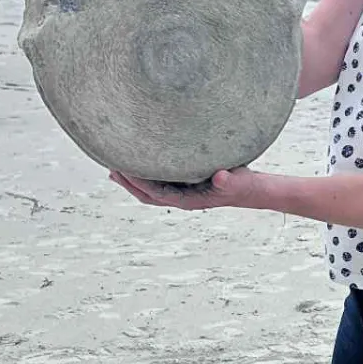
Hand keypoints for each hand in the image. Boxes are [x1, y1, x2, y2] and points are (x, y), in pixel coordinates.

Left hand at [109, 167, 261, 210]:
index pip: (155, 192)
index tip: (122, 169)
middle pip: (146, 194)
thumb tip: (219, 176)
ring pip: (151, 189)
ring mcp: (182, 192)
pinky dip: (146, 175)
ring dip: (133, 180)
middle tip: (110, 167)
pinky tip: (142, 163)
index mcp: (188, 200)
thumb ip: (228, 180)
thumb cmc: (243, 185)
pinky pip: (160, 182)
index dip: (137, 182)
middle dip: (128, 183)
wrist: (252, 190)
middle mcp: (181, 198)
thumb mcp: (237, 181)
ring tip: (116, 168)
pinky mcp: (186, 184)